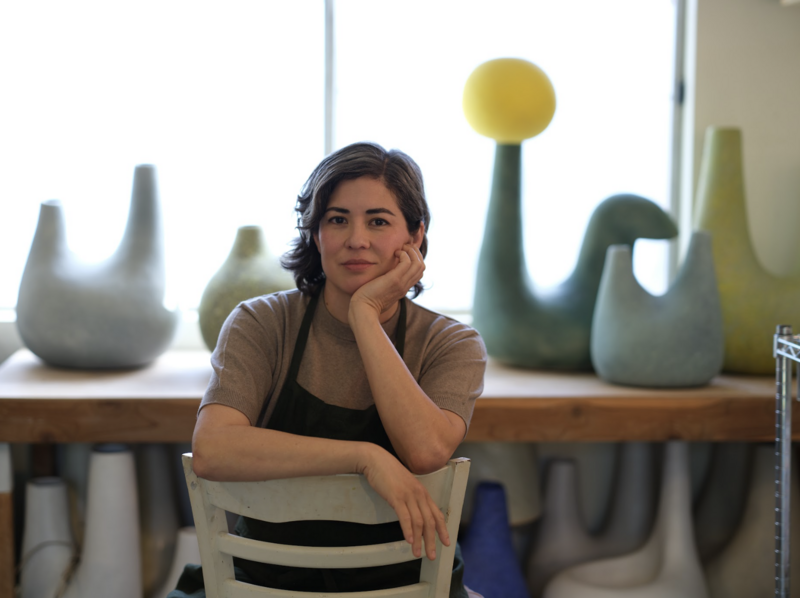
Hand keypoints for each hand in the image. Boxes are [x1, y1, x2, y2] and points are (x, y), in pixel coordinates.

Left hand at [349, 244, 424, 320]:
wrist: (363, 309)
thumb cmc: (367, 302)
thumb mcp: (381, 292)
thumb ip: (386, 284)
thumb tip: (382, 277)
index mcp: (403, 289)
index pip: (418, 273)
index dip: (415, 260)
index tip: (404, 253)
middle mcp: (405, 286)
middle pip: (422, 267)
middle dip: (415, 253)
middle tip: (404, 247)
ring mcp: (401, 283)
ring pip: (418, 264)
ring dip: (411, 251)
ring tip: (401, 248)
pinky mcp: (394, 280)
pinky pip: (407, 262)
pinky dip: (404, 254)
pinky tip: (395, 253)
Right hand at [357, 444, 449, 560]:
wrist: (376, 460)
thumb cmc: (388, 473)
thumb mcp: (405, 485)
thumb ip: (411, 498)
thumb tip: (413, 512)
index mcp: (422, 492)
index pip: (437, 513)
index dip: (442, 529)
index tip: (446, 542)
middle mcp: (419, 494)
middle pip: (430, 521)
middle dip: (432, 540)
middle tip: (432, 555)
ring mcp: (408, 495)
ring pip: (419, 521)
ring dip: (419, 540)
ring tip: (416, 552)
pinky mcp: (397, 497)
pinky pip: (405, 516)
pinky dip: (408, 530)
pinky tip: (408, 540)